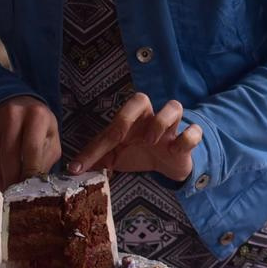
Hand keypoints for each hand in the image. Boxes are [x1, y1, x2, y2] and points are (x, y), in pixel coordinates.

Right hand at [0, 95, 59, 188]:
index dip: (30, 172)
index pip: (32, 149)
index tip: (30, 190)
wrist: (17, 103)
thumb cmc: (39, 126)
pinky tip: (1, 178)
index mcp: (37, 116)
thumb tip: (39, 185)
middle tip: (16, 197)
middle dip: (13, 179)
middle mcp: (13, 115)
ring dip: (1, 179)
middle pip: (10, 155)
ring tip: (9, 191)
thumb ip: (46, 159)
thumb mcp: (50, 137)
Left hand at [70, 91, 202, 180]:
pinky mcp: (188, 140)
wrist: (170, 164)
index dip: (94, 148)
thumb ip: (96, 159)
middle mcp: (149, 119)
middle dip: (129, 115)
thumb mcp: (115, 157)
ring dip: (161, 122)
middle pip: (140, 98)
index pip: (110, 126)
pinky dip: (188, 137)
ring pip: (174, 106)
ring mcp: (171, 128)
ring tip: (152, 142)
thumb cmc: (139, 154)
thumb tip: (71, 169)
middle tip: (122, 137)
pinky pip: (194, 130)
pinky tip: (176, 150)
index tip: (78, 168)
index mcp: (129, 121)